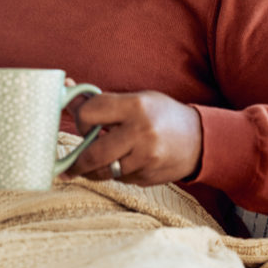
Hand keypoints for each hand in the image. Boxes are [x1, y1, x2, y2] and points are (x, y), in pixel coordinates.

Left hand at [64, 91, 202, 185]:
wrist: (201, 140)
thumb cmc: (161, 114)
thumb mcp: (135, 100)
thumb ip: (100, 101)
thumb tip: (66, 87)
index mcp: (135, 106)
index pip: (89, 113)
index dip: (80, 119)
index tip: (83, 124)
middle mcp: (141, 133)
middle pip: (92, 153)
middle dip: (76, 162)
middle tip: (67, 167)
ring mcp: (147, 158)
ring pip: (105, 172)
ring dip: (94, 170)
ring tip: (88, 167)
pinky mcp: (150, 177)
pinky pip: (121, 180)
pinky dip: (116, 174)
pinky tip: (123, 165)